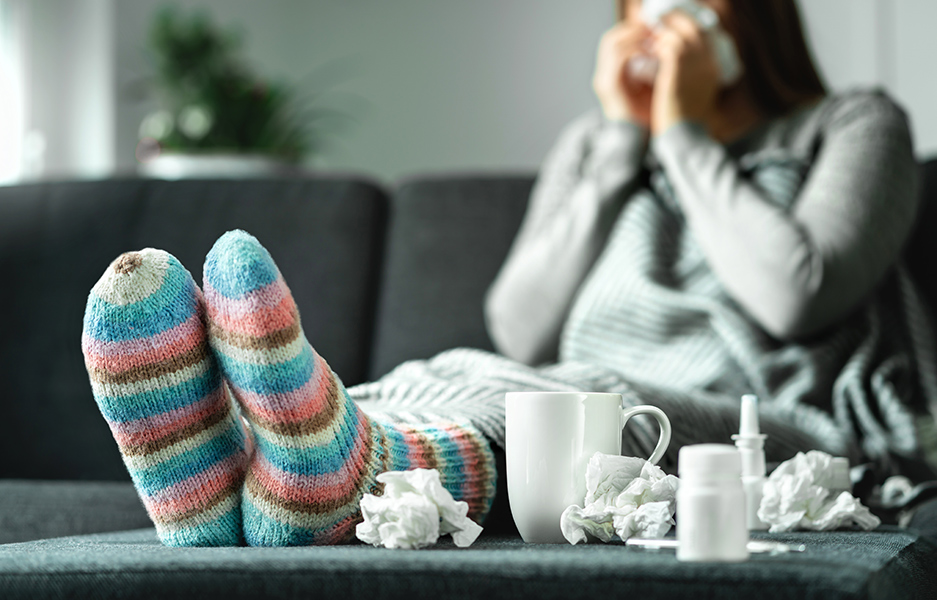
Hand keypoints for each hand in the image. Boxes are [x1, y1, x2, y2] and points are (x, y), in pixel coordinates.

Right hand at [592, 22, 653, 126]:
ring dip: (635, 36)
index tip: (654, 29)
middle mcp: (602, 76)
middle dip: (633, 30)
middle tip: (655, 29)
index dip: (632, 31)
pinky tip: (652, 51)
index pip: (614, 42)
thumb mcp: (648, 86)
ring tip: (654, 38)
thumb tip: (661, 45)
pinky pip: (619, 57)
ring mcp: (603, 81)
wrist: (638, 141)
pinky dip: (636, 48)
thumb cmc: (646, 118)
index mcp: (610, 77)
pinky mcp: (610, 86)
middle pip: (610, 38)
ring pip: (612, 43)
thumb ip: (649, 67)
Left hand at [650, 11, 720, 134]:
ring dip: (662, 29)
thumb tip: (675, 60)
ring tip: (649, 30)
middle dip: (675, 19)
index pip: (706, 32)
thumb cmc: (686, 119)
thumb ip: (691, 73)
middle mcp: (708, 61)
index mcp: (715, 66)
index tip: (673, 21)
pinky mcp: (678, 70)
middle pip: (694, 26)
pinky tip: (647, 48)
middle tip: (658, 17)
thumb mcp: (695, 92)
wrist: (685, 137)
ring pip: (679, 32)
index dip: (688, 23)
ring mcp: (696, 64)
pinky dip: (656, 44)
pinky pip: (668, 45)